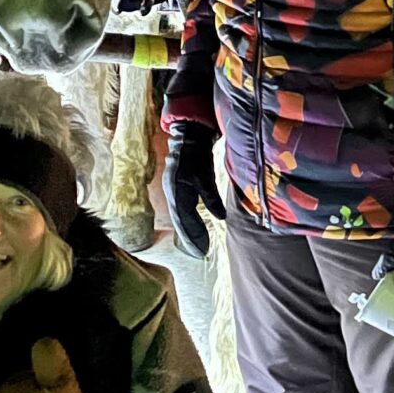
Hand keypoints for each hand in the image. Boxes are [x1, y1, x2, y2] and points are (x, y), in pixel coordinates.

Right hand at [163, 123, 223, 258]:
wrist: (188, 139)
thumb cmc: (197, 157)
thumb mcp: (206, 177)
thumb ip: (212, 198)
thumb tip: (221, 217)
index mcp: (177, 193)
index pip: (184, 221)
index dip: (192, 236)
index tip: (201, 250)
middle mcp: (172, 195)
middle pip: (181, 222)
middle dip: (190, 238)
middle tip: (200, 253)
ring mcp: (173, 193)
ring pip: (180, 217)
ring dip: (189, 232)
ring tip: (199, 245)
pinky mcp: (177, 190)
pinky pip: (182, 211)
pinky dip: (189, 222)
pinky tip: (195, 228)